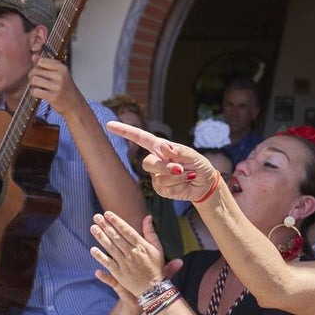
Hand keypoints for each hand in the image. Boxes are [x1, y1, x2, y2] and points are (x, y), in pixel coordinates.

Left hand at [29, 58, 85, 121]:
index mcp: (62, 68)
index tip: (39, 72)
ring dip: (32, 84)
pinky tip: (39, 93)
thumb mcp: (59, 74)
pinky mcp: (53, 96)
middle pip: (36, 70)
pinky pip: (35, 91)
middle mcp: (60, 76)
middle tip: (37, 81)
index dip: (37, 66)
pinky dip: (34, 92)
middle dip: (32, 76)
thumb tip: (34, 57)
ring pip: (34, 80)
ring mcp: (57, 86)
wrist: (74, 105)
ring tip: (37, 87)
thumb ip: (46, 64)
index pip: (41, 61)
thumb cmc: (66, 89)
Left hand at [90, 212, 178, 299]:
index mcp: (141, 246)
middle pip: (116, 238)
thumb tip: (147, 217)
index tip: (107, 214)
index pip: (127, 231)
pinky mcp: (119, 274)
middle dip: (106, 226)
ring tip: (93, 228)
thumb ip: (150, 232)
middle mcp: (132, 254)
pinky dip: (100, 257)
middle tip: (96, 217)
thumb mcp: (157, 248)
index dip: (116, 222)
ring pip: (111, 248)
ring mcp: (125, 264)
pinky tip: (92, 249)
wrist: (154, 289)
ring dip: (101, 238)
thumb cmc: (155, 267)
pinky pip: (108, 264)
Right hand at [105, 121, 219, 201]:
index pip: (140, 138)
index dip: (125, 131)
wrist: (204, 183)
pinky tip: (185, 182)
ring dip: (176, 178)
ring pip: (158, 178)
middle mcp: (156, 160)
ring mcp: (157, 176)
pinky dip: (178, 186)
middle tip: (180, 169)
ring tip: (188, 175)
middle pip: (147, 163)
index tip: (109, 125)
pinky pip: (164, 189)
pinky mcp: (161, 189)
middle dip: (163, 167)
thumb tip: (165, 148)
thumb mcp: (194, 155)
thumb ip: (180, 152)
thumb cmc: (199, 165)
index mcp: (161, 147)